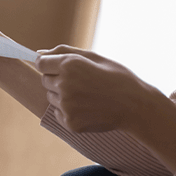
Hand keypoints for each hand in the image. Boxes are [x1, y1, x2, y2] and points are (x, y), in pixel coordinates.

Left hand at [35, 45, 153, 133]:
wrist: (136, 106)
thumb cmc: (117, 77)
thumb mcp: (94, 57)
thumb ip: (64, 52)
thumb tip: (39, 53)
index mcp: (70, 64)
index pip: (40, 63)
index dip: (50, 64)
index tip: (60, 67)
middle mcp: (64, 85)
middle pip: (45, 80)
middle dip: (57, 79)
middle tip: (81, 82)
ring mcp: (66, 106)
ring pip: (51, 97)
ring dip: (63, 95)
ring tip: (87, 95)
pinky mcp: (70, 123)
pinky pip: (58, 113)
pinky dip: (68, 111)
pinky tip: (87, 108)